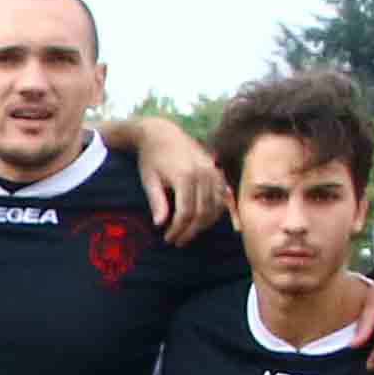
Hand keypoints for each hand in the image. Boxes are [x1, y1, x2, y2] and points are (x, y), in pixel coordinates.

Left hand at [125, 110, 222, 240]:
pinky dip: (222, 211)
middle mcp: (204, 174)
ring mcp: (213, 171)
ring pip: (216, 207)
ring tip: (189, 232)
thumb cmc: (152, 158)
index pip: (186, 213)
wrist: (162, 133)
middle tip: (177, 241)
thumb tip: (160, 224)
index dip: (178, 229)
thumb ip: (157, 202)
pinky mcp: (217, 171)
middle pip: (203, 213)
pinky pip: (224, 196)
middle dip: (190, 231)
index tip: (168, 239)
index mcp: (185, 176)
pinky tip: (219, 224)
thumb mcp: (149, 180)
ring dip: (204, 224)